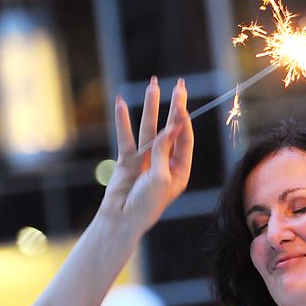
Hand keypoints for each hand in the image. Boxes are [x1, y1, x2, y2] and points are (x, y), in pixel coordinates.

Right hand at [101, 77, 192, 233]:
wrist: (123, 220)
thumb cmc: (148, 204)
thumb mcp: (161, 177)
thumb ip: (164, 150)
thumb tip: (175, 126)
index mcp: (180, 169)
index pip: (184, 138)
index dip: (184, 120)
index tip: (182, 102)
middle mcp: (165, 162)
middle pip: (170, 128)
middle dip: (174, 106)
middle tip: (179, 85)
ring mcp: (146, 160)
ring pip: (149, 128)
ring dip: (151, 107)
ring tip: (152, 85)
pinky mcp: (127, 161)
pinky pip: (126, 137)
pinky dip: (123, 121)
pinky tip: (120, 103)